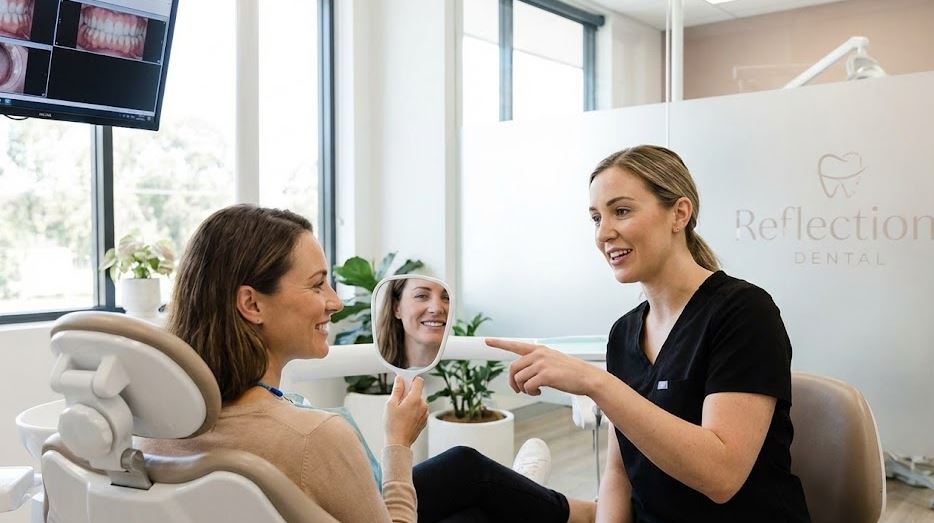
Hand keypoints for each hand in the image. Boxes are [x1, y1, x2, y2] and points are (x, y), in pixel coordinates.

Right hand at [384, 376, 428, 446]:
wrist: (398, 442)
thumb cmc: (393, 425)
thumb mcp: (391, 404)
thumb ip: (397, 389)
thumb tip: (400, 379)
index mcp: (415, 399)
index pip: (419, 381)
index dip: (411, 380)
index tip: (404, 383)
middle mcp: (423, 405)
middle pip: (418, 392)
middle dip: (408, 394)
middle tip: (398, 402)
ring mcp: (425, 413)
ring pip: (418, 402)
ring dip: (411, 403)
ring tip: (401, 413)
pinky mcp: (424, 420)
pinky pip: (420, 410)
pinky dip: (414, 411)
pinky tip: (405, 418)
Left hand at [485, 338, 602, 396]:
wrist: (587, 377)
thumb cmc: (571, 373)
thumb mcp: (552, 361)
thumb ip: (537, 363)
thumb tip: (523, 375)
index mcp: (539, 350)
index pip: (516, 345)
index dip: (500, 343)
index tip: (487, 340)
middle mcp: (538, 354)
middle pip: (513, 368)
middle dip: (513, 382)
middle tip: (519, 390)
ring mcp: (541, 364)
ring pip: (519, 378)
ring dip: (524, 389)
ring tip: (534, 390)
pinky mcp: (545, 375)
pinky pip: (528, 386)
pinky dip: (530, 392)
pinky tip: (539, 391)